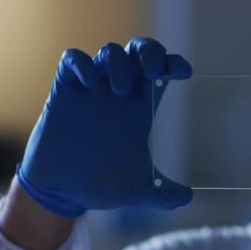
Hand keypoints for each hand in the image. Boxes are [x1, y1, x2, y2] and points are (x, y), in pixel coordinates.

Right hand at [16, 37, 192, 217]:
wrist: (62, 192)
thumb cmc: (102, 185)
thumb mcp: (137, 191)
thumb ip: (163, 195)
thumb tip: (188, 198)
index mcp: (140, 107)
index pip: (161, 71)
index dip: (173, 63)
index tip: (184, 72)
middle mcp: (119, 92)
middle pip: (138, 51)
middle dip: (149, 51)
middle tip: (153, 70)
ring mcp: (92, 89)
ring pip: (110, 52)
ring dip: (119, 62)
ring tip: (121, 90)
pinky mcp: (64, 91)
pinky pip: (72, 60)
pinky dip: (82, 64)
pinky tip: (90, 84)